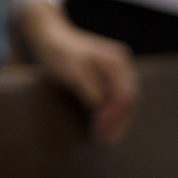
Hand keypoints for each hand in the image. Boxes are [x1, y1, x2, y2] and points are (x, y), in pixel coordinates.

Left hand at [23, 3, 138, 144]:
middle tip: (106, 141)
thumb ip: (89, 89)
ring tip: (106, 138)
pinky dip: (112, 112)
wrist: (49, 36)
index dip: (114, 117)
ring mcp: (119, 70)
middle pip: (129, 100)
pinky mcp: (111, 76)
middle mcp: (123, 65)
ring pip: (125, 101)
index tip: (100, 131)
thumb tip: (102, 109)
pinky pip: (117, 97)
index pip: (123, 96)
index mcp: (116, 61)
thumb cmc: (57, 52)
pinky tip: (104, 124)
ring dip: (117, 120)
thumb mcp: (71, 71)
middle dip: (118, 122)